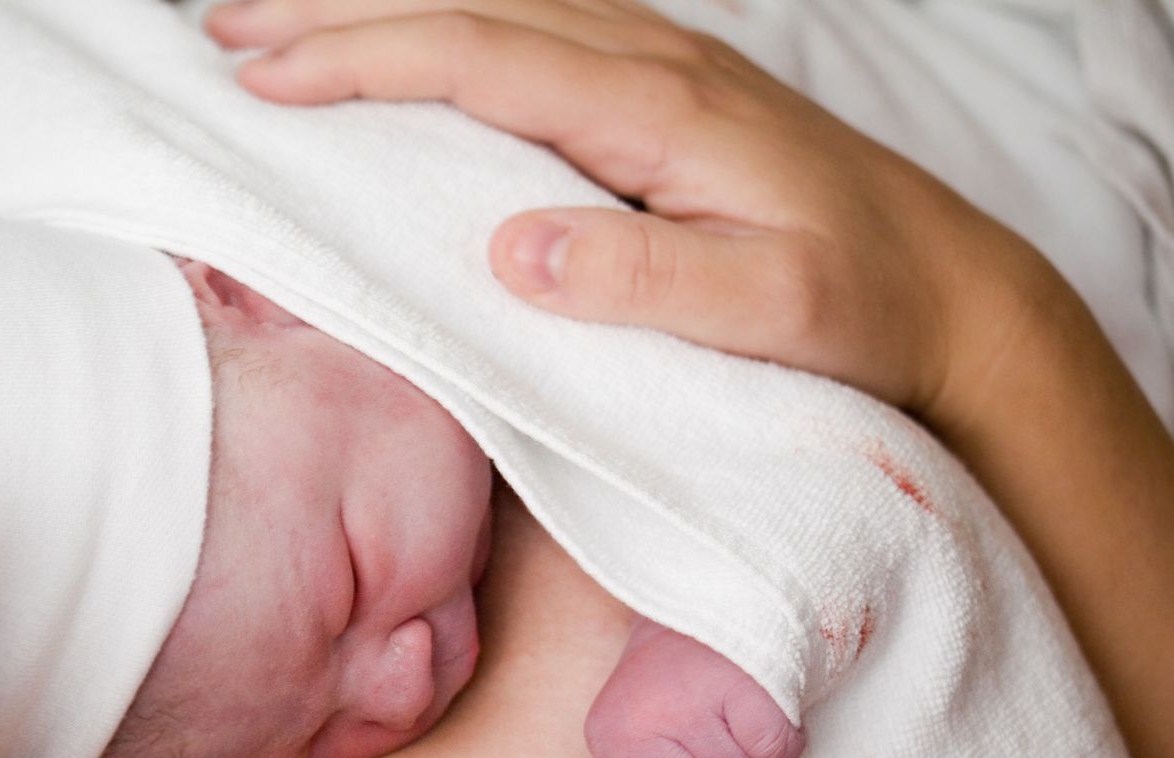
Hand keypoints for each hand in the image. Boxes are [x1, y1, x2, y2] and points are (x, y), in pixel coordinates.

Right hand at [207, 0, 1054, 436]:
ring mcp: (659, 62)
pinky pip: (529, 23)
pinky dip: (443, 18)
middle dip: (336, 8)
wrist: (953, 290)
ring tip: (277, 14)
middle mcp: (653, 60)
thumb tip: (509, 246)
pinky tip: (406, 30)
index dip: (363, 61)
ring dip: (379, 2)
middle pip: (467, 3)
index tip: (263, 80)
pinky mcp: (662, 86)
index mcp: (660, 109)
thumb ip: (649, 275)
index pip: (480, 57)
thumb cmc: (862, 310)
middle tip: (220, 24)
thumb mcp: (774, 312)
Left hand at [586, 617, 802, 757]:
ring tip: (740, 714)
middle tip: (720, 737)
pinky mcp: (741, 690)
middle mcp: (640, 724)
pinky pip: (774, 752)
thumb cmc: (677, 665)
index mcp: (608, 734)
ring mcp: (689, 707)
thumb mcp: (638, 714)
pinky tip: (770, 710)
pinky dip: (786, 741)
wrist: (708, 588)